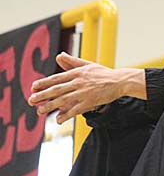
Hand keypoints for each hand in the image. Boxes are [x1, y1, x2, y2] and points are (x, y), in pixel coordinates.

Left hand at [28, 52, 144, 123]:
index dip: (44, 83)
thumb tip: (59, 55)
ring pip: (63, 100)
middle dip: (42, 95)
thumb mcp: (88, 65)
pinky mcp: (90, 102)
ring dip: (50, 106)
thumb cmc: (103, 73)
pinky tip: (58, 120)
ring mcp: (84, 92)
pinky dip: (66, 115)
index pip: (57, 78)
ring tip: (40, 111)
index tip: (33, 87)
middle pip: (57, 89)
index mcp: (77, 73)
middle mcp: (79, 82)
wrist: (120, 81)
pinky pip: (75, 110)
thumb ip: (72, 62)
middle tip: (31, 100)